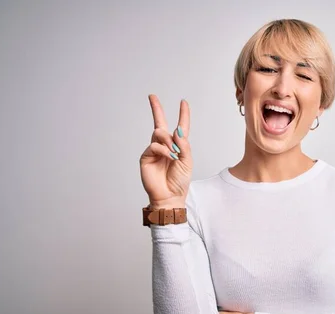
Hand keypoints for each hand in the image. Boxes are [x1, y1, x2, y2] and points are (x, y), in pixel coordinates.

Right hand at [140, 94, 192, 208]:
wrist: (170, 196)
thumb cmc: (179, 181)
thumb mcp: (187, 162)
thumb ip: (184, 145)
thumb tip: (177, 130)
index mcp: (177, 146)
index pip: (180, 127)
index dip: (183, 114)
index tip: (183, 102)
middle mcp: (165, 146)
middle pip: (160, 123)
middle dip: (156, 109)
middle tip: (152, 96)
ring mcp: (154, 150)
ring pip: (159, 133)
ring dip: (168, 140)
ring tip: (173, 153)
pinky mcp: (146, 156)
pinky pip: (154, 145)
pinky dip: (163, 150)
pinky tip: (168, 157)